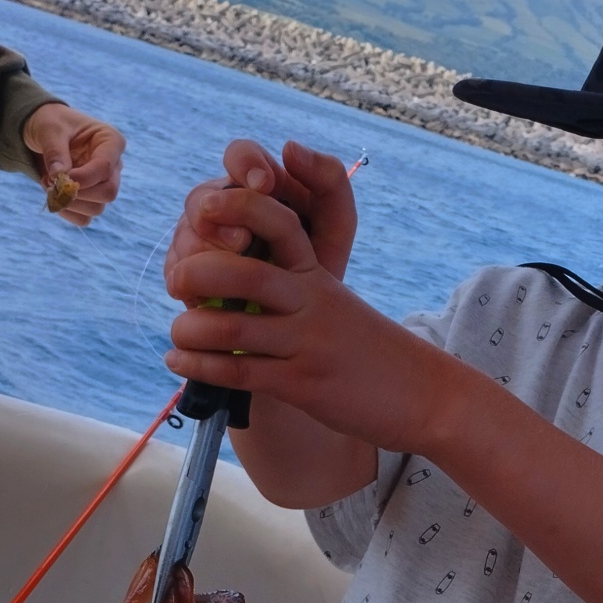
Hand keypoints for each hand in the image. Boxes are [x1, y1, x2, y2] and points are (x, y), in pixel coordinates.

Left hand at [22, 103, 125, 224]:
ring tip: (48, 185)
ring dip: (68, 203)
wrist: (44, 132)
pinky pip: (84, 218)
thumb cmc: (52, 123)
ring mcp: (104, 184)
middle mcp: (113, 165)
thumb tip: (59, 177)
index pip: (104, 168)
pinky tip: (53, 196)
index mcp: (110, 141)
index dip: (82, 178)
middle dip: (78, 193)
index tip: (57, 177)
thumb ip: (55, 151)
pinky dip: (66, 212)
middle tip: (52, 184)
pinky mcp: (92, 199)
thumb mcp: (50, 129)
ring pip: (97, 208)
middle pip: (108, 193)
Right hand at [164, 139, 357, 286]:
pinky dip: (189, 276)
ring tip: (232, 276)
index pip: (239, 155)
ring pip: (185, 231)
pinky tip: (211, 294)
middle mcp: (222, 206)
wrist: (305, 320)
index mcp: (257, 187)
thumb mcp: (336, 224)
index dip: (245, 163)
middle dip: (220, 215)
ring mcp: (199, 238)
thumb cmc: (321, 264)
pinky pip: (175, 266)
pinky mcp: (185, 270)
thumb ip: (329, 180)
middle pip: (201, 195)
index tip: (264, 184)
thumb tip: (288, 147)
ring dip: (206, 251)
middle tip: (243, 241)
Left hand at [164, 186, 451, 455]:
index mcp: (318, 274)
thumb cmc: (373, 351)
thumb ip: (295, 288)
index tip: (204, 209)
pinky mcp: (303, 384)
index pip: (277, 221)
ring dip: (190, 329)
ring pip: (231, 329)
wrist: (426, 395)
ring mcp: (307, 343)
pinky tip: (178, 362)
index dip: (237, 207)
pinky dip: (200, 367)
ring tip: (176, 334)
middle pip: (243, 272)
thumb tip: (239, 281)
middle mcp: (312, 301)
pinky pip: (240, 372)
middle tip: (176, 282)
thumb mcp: (338, 305)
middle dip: (197, 272)